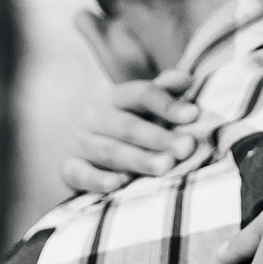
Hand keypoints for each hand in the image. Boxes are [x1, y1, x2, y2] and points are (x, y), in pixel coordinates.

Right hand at [60, 69, 201, 195]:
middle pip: (128, 125)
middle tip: (186, 147)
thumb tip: (187, 78)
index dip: (167, 104)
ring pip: (110, 151)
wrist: (84, 150)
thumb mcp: (144, 108)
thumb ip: (165, 93)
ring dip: (139, 159)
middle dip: (159, 137)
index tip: (193, 115)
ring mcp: (79, 142)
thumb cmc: (127, 126)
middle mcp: (95, 116)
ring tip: (165, 167)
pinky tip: (119, 184)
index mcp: (117, 98)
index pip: (141, 95)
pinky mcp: (69, 168)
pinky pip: (80, 173)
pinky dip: (98, 180)